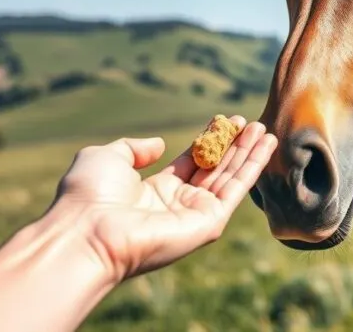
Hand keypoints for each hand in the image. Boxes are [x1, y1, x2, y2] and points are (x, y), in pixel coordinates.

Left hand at [45, 116, 276, 283]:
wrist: (87, 232)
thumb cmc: (88, 196)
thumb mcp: (106, 157)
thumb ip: (134, 149)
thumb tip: (159, 147)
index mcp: (153, 192)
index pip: (191, 162)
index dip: (208, 140)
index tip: (225, 119)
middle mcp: (177, 205)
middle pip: (214, 169)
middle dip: (233, 145)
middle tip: (250, 122)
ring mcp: (194, 215)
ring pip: (229, 178)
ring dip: (248, 153)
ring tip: (263, 128)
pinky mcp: (209, 223)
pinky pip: (236, 190)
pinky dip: (253, 166)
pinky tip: (265, 145)